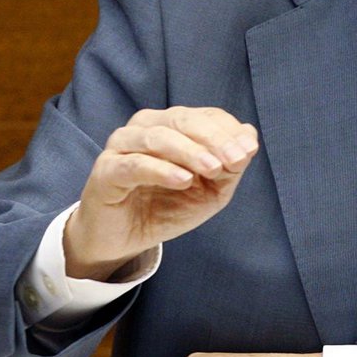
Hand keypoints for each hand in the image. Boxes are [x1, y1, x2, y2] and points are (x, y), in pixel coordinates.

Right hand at [65, 106, 258, 279]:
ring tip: (213, 169)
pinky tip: (183, 180)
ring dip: (190, 151)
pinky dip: (161, 169)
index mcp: (172, 125)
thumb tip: (249, 137)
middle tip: (236, 159)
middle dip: (214, 139)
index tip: (248, 151)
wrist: (122, 239)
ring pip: (158, 137)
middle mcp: (146, 127)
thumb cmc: (166, 207)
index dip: (228, 130)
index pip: (205, 116)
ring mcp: (123, 146)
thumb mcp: (209, 192)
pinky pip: (135, 164)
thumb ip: (229, 166)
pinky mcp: (106, 171)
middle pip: (183, 120)